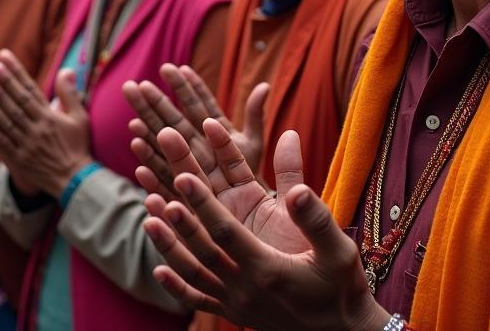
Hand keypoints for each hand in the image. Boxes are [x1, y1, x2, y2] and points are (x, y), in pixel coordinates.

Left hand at [0, 51, 93, 199]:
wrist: (75, 180)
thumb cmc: (78, 145)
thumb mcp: (80, 117)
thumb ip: (69, 93)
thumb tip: (66, 70)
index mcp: (50, 117)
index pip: (29, 90)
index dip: (16, 72)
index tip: (4, 57)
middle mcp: (37, 129)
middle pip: (16, 103)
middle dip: (3, 84)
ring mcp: (27, 145)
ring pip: (8, 123)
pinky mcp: (20, 160)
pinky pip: (5, 146)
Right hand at [123, 63, 267, 200]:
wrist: (247, 212)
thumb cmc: (251, 176)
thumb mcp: (253, 144)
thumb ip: (254, 115)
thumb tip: (264, 85)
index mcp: (212, 130)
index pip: (198, 104)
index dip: (187, 87)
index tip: (176, 68)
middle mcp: (195, 143)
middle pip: (173, 119)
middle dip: (154, 102)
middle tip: (133, 84)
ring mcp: (186, 162)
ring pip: (162, 141)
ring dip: (145, 126)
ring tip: (131, 117)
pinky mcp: (179, 184)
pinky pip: (162, 171)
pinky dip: (149, 159)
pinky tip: (136, 145)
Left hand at [142, 123, 386, 330]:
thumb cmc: (342, 288)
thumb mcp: (338, 251)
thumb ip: (316, 218)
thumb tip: (298, 190)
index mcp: (268, 270)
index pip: (225, 232)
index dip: (202, 203)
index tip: (182, 175)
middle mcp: (246, 289)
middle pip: (203, 247)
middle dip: (179, 213)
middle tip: (157, 181)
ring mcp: (237, 305)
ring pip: (193, 273)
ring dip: (169, 246)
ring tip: (148, 216)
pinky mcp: (236, 314)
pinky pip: (199, 300)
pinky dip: (177, 286)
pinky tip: (158, 270)